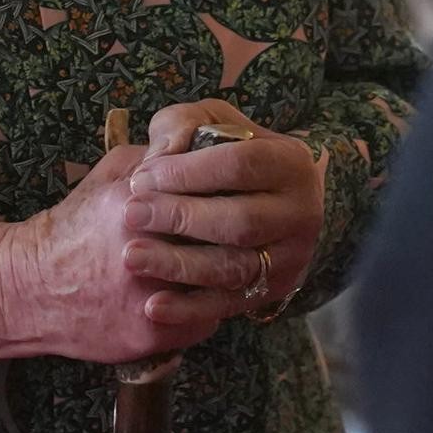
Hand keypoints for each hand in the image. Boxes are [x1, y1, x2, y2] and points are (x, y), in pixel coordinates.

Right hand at [0, 144, 224, 363]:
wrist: (32, 287)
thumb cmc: (74, 226)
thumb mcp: (107, 175)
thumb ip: (154, 158)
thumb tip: (199, 144)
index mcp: (137, 205)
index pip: (209, 195)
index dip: (230, 195)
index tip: (242, 193)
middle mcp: (145, 252)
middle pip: (223, 242)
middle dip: (240, 236)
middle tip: (249, 230)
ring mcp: (149, 298)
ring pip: (221, 286)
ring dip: (231, 273)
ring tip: (232, 261)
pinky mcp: (150, 334)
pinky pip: (206, 321)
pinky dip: (209, 308)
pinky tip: (201, 294)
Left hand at [121, 99, 325, 325]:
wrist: (270, 196)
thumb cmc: (227, 151)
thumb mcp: (211, 122)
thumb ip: (184, 124)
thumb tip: (161, 156)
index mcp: (290, 162)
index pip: (240, 165)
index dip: (187, 172)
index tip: (141, 178)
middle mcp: (300, 212)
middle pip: (239, 221)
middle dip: (180, 218)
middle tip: (131, 214)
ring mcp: (291, 256)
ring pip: (235, 267)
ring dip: (179, 265)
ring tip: (132, 256)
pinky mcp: (273, 291)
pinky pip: (229, 305)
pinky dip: (189, 309)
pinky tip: (153, 306)